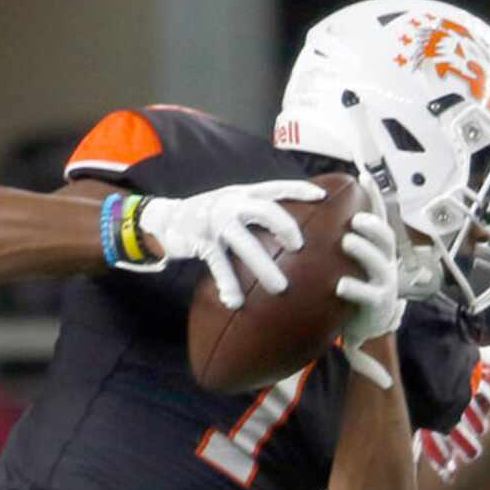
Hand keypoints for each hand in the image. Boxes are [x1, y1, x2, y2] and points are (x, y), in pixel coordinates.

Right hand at [137, 178, 324, 309]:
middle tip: (299, 247)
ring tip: (279, 288)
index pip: (276, 187)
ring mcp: (216, 221)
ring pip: (246, 243)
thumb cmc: (206, 217)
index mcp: (243, 193)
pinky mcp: (201, 240)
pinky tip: (234, 302)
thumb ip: (254, 211)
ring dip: (264, 266)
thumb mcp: (230, 205)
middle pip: (266, 211)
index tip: (322, 196)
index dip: (299, 190)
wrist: (166, 219)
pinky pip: (219, 265)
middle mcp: (232, 203)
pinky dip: (228, 284)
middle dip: (286, 228)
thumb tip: (285, 229)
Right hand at [336, 183, 404, 389]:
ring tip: (356, 216)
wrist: (379, 305)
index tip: (340, 288)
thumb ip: (365, 364)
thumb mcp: (359, 345)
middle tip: (348, 241)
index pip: (369, 293)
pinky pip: (382, 216)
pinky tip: (363, 178)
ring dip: (373, 225)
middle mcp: (386, 275)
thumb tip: (384, 386)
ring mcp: (387, 256)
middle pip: (380, 259)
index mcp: (377, 298)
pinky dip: (375, 198)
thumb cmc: (360, 323)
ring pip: (385, 237)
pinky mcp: (384, 240)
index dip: (357, 289)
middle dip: (366, 251)